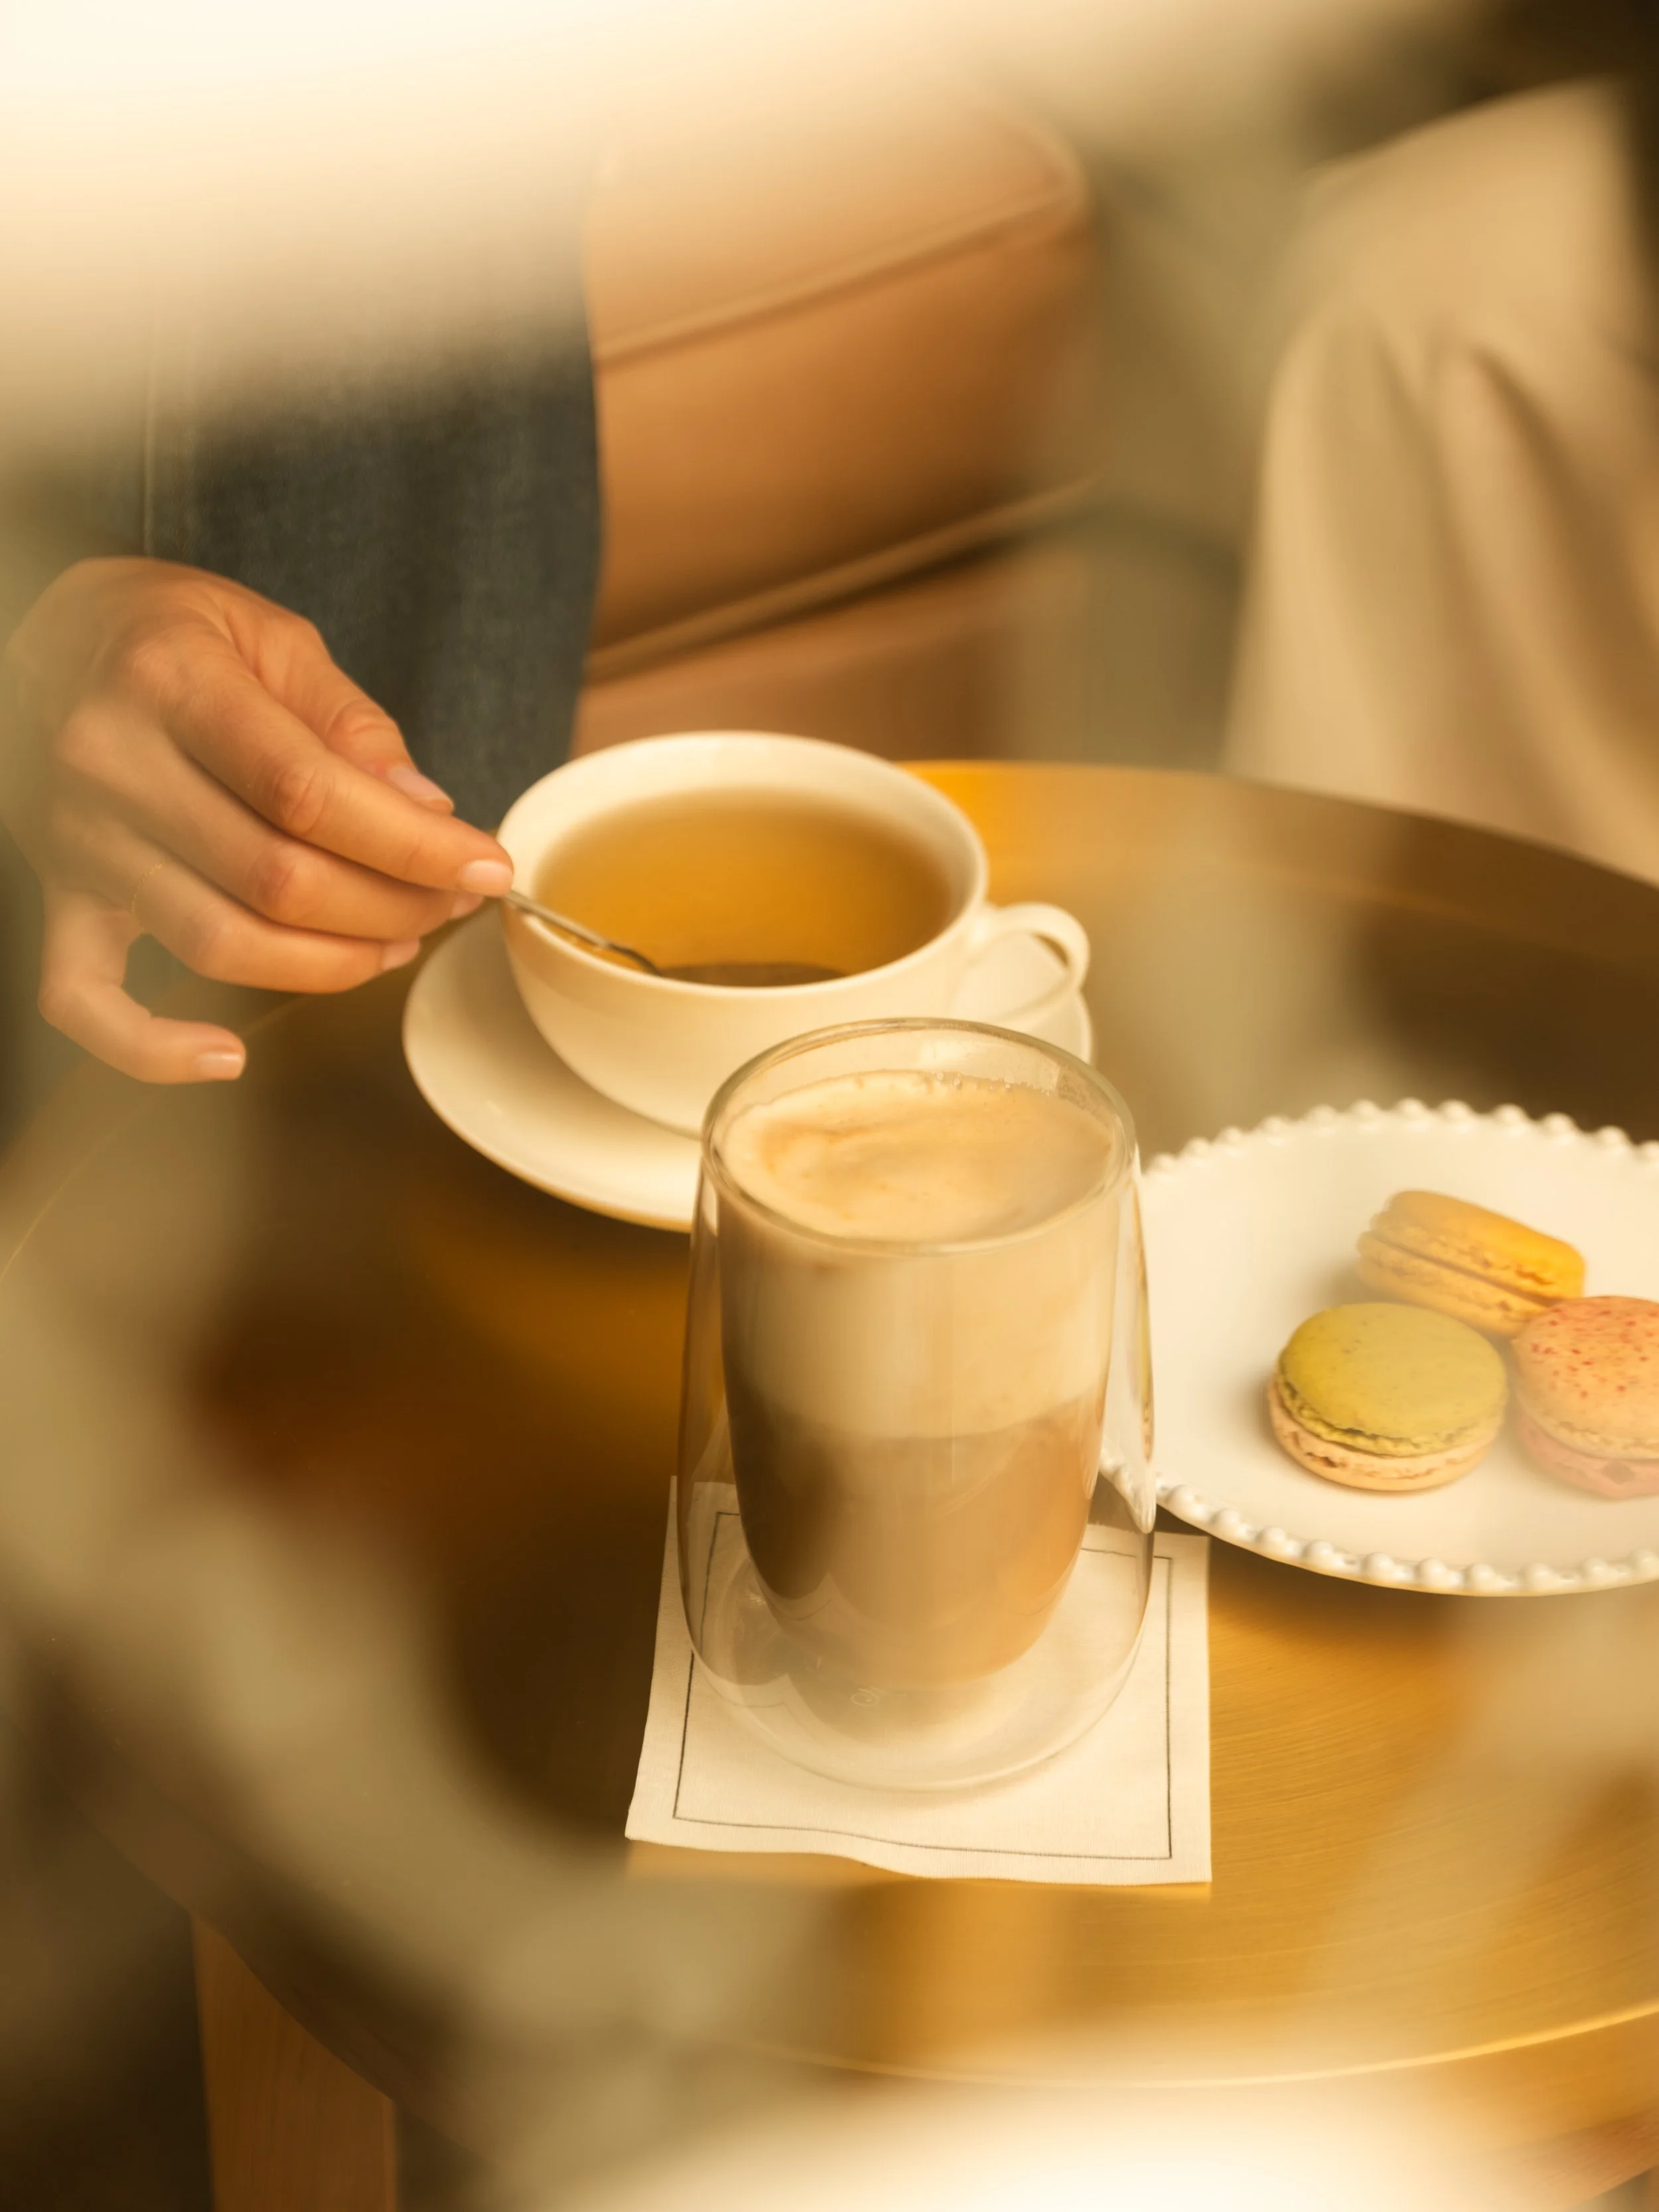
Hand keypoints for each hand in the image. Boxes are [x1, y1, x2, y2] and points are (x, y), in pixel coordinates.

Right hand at [2, 557, 513, 1082]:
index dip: (412, 845)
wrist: (48, 625)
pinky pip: (84, 999)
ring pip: (217, 943)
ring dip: (328, 965)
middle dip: (391, 906)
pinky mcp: (58, 894)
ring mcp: (75, 840)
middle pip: (275, 880)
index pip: (308, 792)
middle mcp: (108, 763)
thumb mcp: (272, 637)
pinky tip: (226, 1056)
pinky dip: (151, 1046)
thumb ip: (352, 724)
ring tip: (394, 942)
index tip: (483, 865)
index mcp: (169, 681)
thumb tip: (426, 813)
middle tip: (449, 901)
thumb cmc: (171, 631)